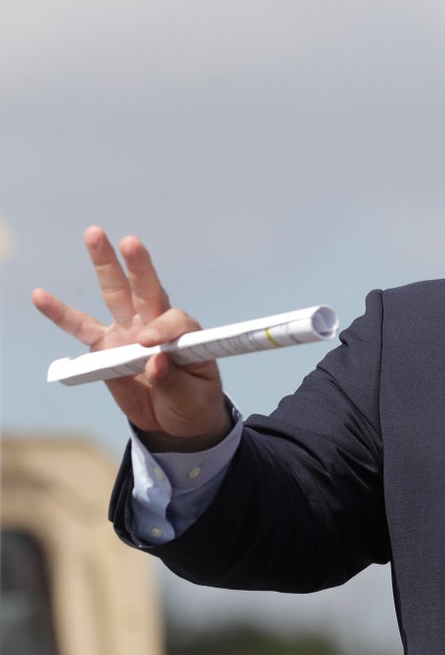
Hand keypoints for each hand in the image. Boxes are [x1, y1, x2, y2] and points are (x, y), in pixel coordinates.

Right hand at [32, 226, 229, 451]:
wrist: (177, 421)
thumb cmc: (194, 402)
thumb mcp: (193, 395)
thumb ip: (174, 378)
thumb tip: (155, 360)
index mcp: (185, 334)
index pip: (173, 321)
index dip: (162, 329)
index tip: (148, 343)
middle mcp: (155, 324)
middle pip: (147, 290)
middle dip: (138, 265)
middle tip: (130, 241)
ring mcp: (128, 332)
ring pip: (115, 295)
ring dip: (104, 265)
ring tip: (93, 234)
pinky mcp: (105, 348)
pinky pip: (80, 328)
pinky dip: (60, 313)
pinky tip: (41, 296)